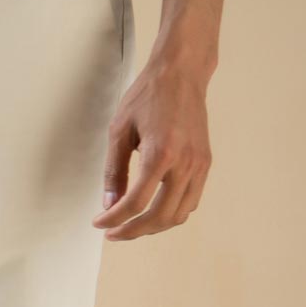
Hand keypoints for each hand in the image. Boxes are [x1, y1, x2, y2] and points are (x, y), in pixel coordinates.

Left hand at [91, 54, 211, 239]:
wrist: (181, 74)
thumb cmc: (148, 96)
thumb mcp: (119, 130)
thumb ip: (114, 171)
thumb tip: (110, 204)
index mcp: (161, 153)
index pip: (136, 203)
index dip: (114, 219)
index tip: (99, 223)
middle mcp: (185, 163)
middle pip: (159, 216)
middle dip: (132, 231)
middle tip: (112, 232)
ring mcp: (199, 165)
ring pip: (178, 215)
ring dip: (153, 227)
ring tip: (131, 225)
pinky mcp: (205, 164)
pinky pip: (191, 202)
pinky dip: (171, 214)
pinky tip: (153, 211)